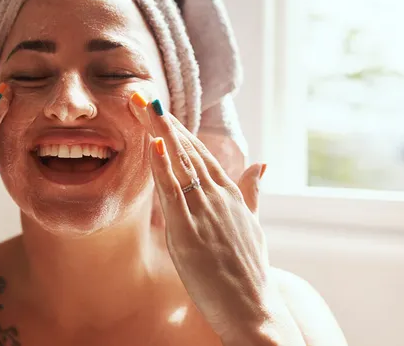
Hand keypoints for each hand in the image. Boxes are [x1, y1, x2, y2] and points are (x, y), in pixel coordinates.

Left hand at [129, 94, 302, 344]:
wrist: (254, 309)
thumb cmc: (251, 271)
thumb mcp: (254, 226)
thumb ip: (253, 193)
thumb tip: (262, 164)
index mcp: (231, 194)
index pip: (200, 153)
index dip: (178, 129)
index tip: (159, 107)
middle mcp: (218, 197)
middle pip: (187, 150)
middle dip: (163, 120)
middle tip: (141, 93)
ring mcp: (204, 212)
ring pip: (179, 163)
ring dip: (159, 132)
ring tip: (142, 104)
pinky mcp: (189, 232)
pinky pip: (173, 193)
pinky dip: (163, 166)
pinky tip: (153, 144)